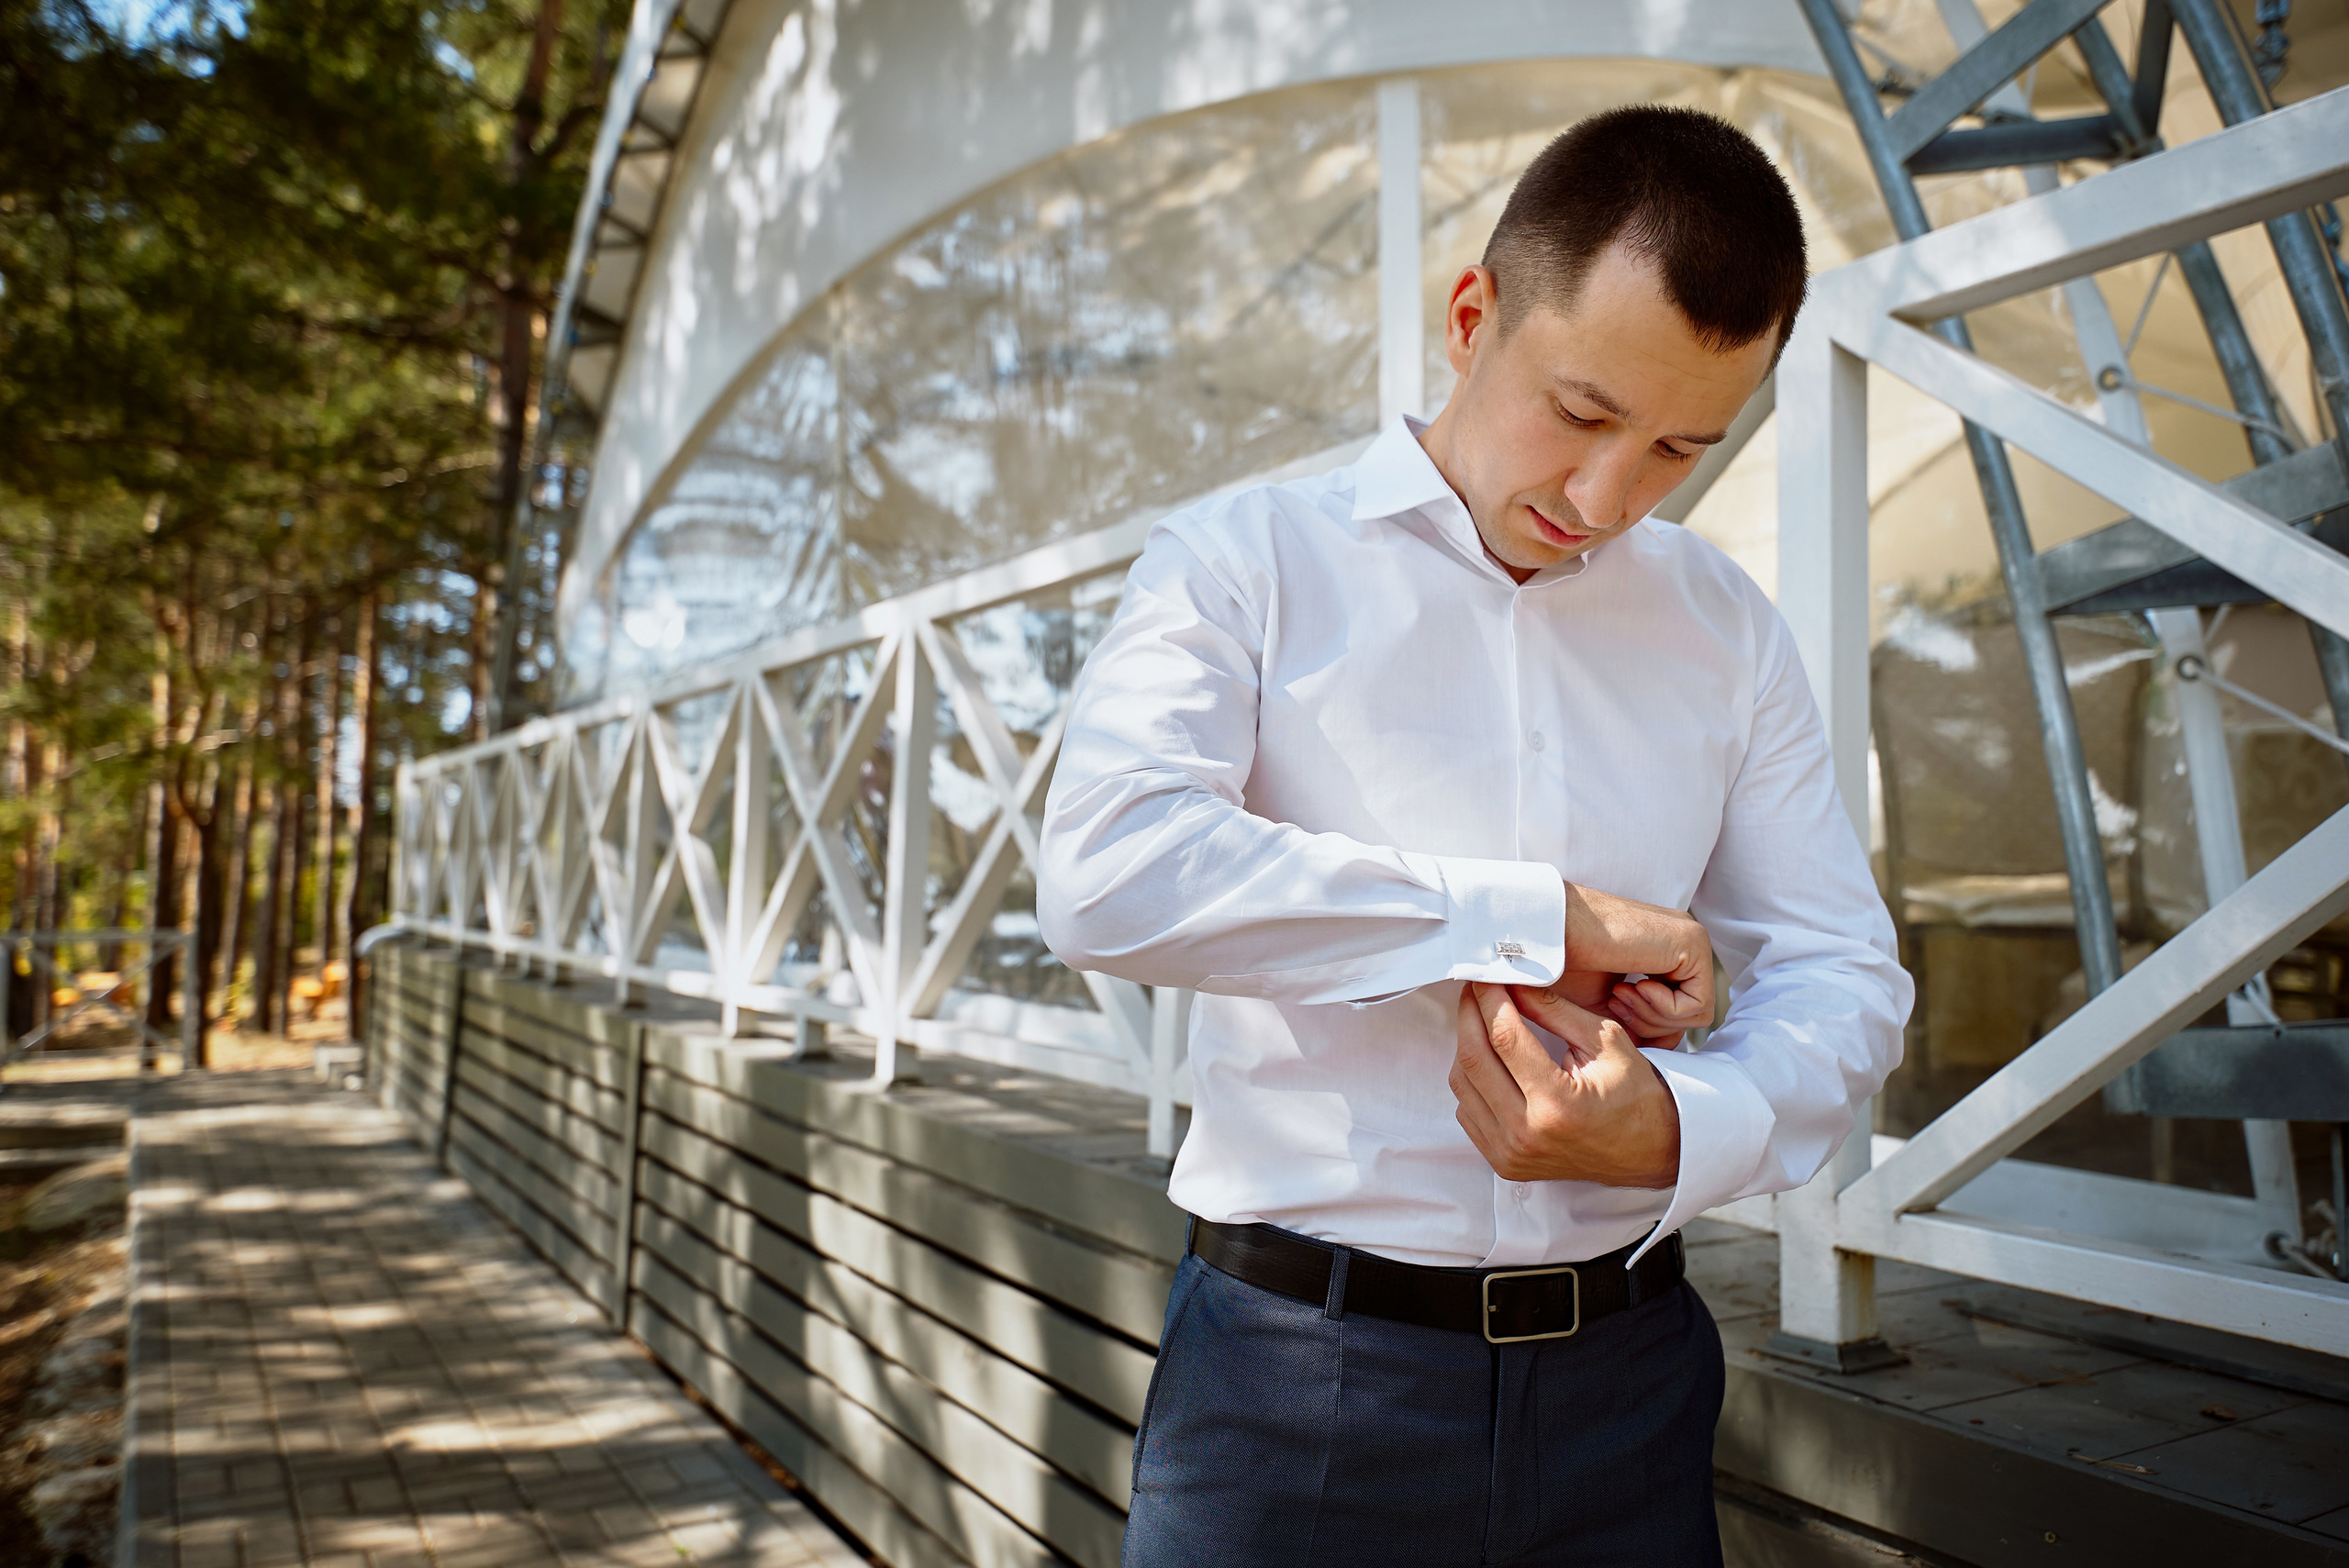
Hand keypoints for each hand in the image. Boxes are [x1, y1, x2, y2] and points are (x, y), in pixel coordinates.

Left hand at [1449, 982, 1680, 1188]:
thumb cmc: (1635, 1095)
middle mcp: (1527, 1134)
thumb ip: (1554, 1010)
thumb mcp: (1605, 1041)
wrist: (1649, 1151)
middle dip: (1470, 1015)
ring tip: (1486, 1023)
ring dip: (1468, 1046)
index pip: (1505, 1038)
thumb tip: (1512, 984)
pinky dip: (1473, 1080)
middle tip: (1477, 992)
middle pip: (1473, 1060)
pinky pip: (1467, 1111)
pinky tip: (1492, 1062)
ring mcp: (1511, 1153)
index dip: (1489, 999)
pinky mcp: (1503, 1163)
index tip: (1485, 978)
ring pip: (1462, 1085)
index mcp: (1557, 1104)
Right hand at [1560, 881, 1713, 1042]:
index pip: (1681, 1009)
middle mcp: (1686, 942)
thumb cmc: (1571, 963)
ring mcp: (1694, 939)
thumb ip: (1642, 1024)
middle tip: (1615, 1003)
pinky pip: (1698, 1004)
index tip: (1612, 1011)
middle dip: (1650, 1024)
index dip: (1648, 1027)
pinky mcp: (1694, 943)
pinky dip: (1663, 1009)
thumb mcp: (1613, 1006)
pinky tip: (1634, 985)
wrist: (1556, 930)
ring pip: (1698, 1012)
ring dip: (1653, 1017)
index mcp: (1670, 951)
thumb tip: (1664, 1050)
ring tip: (1619, 993)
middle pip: (1692, 1013)